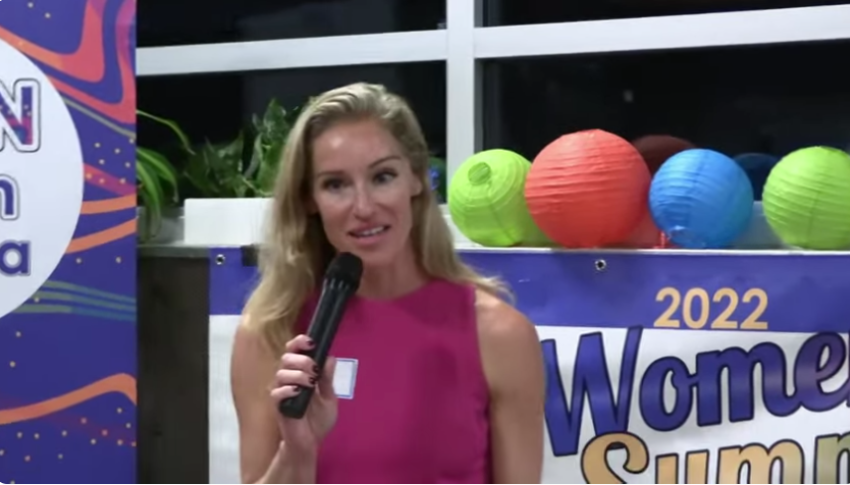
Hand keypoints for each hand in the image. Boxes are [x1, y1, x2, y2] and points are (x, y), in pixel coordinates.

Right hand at [270, 334, 337, 456]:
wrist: (311, 442)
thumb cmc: (318, 420)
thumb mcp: (329, 398)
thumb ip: (328, 379)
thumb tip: (330, 358)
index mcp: (300, 373)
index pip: (294, 350)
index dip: (299, 342)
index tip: (311, 342)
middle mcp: (289, 379)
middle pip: (286, 357)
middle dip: (302, 359)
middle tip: (314, 370)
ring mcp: (282, 391)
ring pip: (281, 373)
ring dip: (298, 374)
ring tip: (310, 384)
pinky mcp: (278, 406)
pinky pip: (276, 392)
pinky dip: (287, 389)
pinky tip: (298, 392)